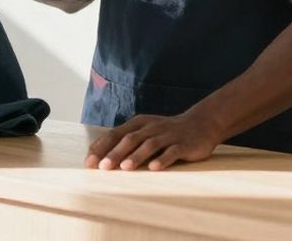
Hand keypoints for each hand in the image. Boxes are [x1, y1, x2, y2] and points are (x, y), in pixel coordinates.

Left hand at [84, 111, 223, 171]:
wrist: (201, 124)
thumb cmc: (167, 132)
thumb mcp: (146, 132)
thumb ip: (127, 141)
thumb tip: (102, 158)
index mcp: (138, 124)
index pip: (115, 134)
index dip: (101, 148)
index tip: (89, 163)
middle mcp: (151, 127)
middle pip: (130, 139)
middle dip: (115, 153)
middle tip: (103, 167)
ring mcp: (167, 135)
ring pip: (149, 145)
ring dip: (136, 156)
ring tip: (125, 168)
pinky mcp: (183, 144)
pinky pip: (172, 151)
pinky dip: (162, 159)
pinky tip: (154, 168)